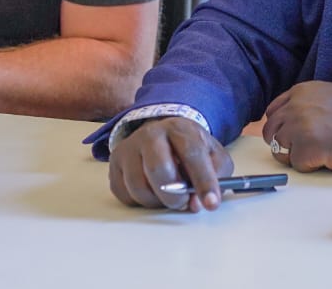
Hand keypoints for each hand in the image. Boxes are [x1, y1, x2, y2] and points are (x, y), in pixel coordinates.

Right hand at [108, 117, 233, 211]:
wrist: (161, 136)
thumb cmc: (189, 150)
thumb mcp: (212, 156)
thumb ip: (216, 177)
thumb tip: (197, 202)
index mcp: (179, 128)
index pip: (192, 154)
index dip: (204, 181)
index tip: (210, 203)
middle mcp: (151, 133)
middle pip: (158, 169)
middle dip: (174, 195)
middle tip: (183, 203)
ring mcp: (129, 148)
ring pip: (139, 187)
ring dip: (157, 201)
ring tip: (167, 196)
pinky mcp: (115, 164)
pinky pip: (125, 194)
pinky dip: (141, 202)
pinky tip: (151, 191)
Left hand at [260, 81, 331, 171]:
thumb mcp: (329, 97)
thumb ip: (307, 106)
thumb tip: (293, 125)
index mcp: (300, 92)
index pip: (273, 112)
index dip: (282, 127)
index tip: (293, 136)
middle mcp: (294, 107)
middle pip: (271, 132)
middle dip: (285, 144)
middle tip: (308, 150)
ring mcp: (298, 128)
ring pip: (280, 150)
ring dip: (297, 156)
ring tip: (323, 152)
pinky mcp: (306, 149)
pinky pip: (297, 165)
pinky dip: (311, 166)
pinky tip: (330, 157)